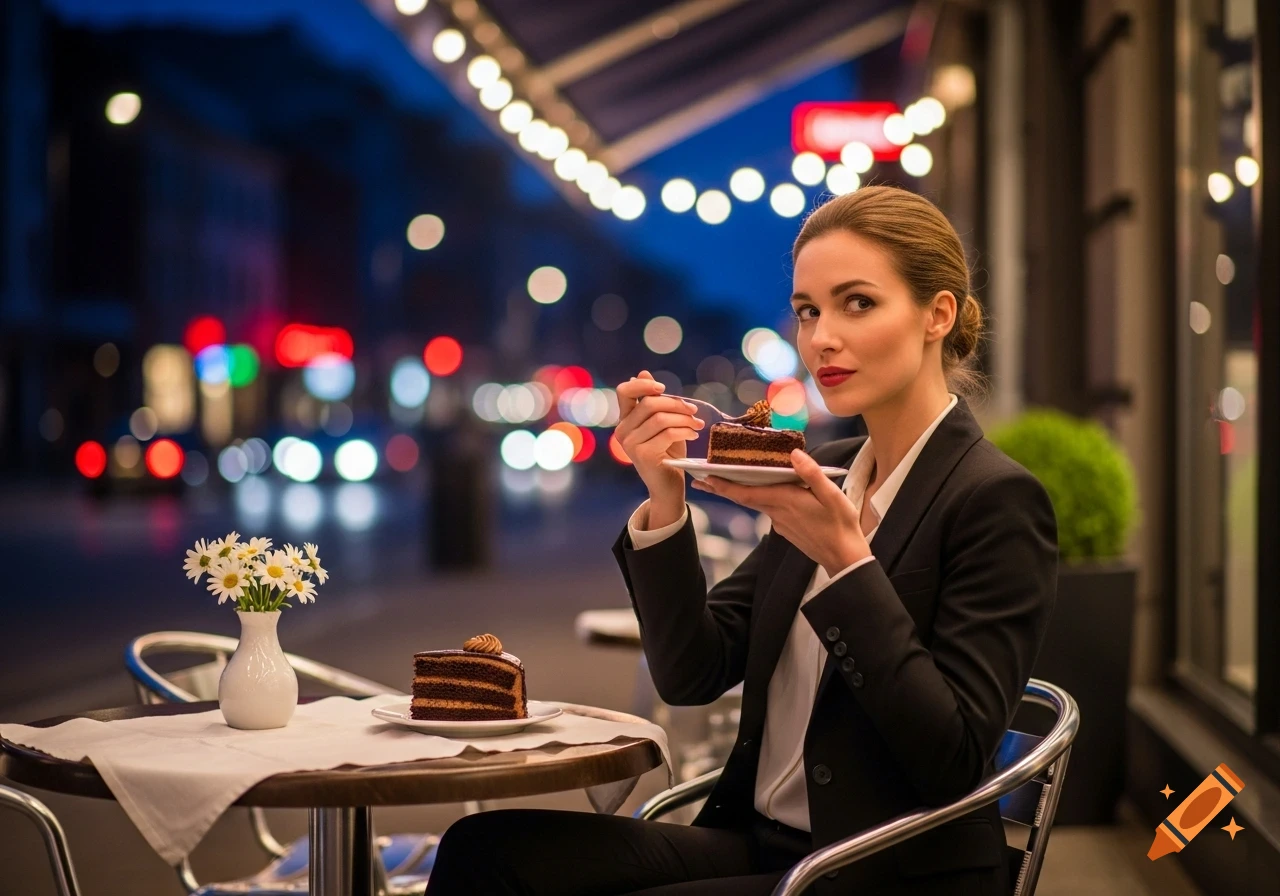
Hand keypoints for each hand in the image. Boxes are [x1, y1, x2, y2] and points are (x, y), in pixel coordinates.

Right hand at [614, 371, 705, 506]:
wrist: (668, 487)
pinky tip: (694, 434)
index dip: (644, 384)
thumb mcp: (663, 423)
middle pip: (649, 404)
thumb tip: (643, 373)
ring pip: (660, 418)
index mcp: (625, 420)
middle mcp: (622, 431)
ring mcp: (630, 444)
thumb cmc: (667, 453)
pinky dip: (685, 431)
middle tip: (694, 412)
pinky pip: (667, 433)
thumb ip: (654, 402)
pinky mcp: (642, 455)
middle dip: (677, 404)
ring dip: (684, 419)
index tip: (663, 388)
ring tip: (697, 425)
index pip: (624, 392)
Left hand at [692, 449, 871, 575]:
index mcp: (785, 501)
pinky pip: (767, 509)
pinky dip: (757, 498)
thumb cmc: (841, 525)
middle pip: (743, 498)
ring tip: (721, 481)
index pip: (746, 493)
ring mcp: (780, 523)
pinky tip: (760, 491)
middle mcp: (777, 513)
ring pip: (754, 503)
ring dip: (737, 492)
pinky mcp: (786, 528)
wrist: (845, 559)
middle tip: (700, 478)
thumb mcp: (833, 495)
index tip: (705, 477)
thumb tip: (794, 454)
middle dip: (721, 488)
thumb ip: (812, 474)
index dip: (724, 485)